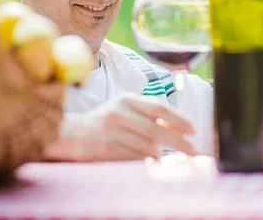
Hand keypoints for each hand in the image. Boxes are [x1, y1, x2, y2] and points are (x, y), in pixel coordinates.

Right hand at [44, 94, 197, 160]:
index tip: (194, 130)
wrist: (67, 134)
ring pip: (148, 148)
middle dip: (181, 143)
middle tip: (195, 152)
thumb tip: (180, 128)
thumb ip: (149, 114)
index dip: (180, 119)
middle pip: (158, 131)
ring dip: (158, 156)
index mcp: (127, 99)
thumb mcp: (124, 109)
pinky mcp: (105, 150)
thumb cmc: (104, 122)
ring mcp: (111, 132)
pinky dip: (144, 163)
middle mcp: (119, 113)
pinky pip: (134, 159)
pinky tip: (144, 162)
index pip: (160, 108)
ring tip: (157, 157)